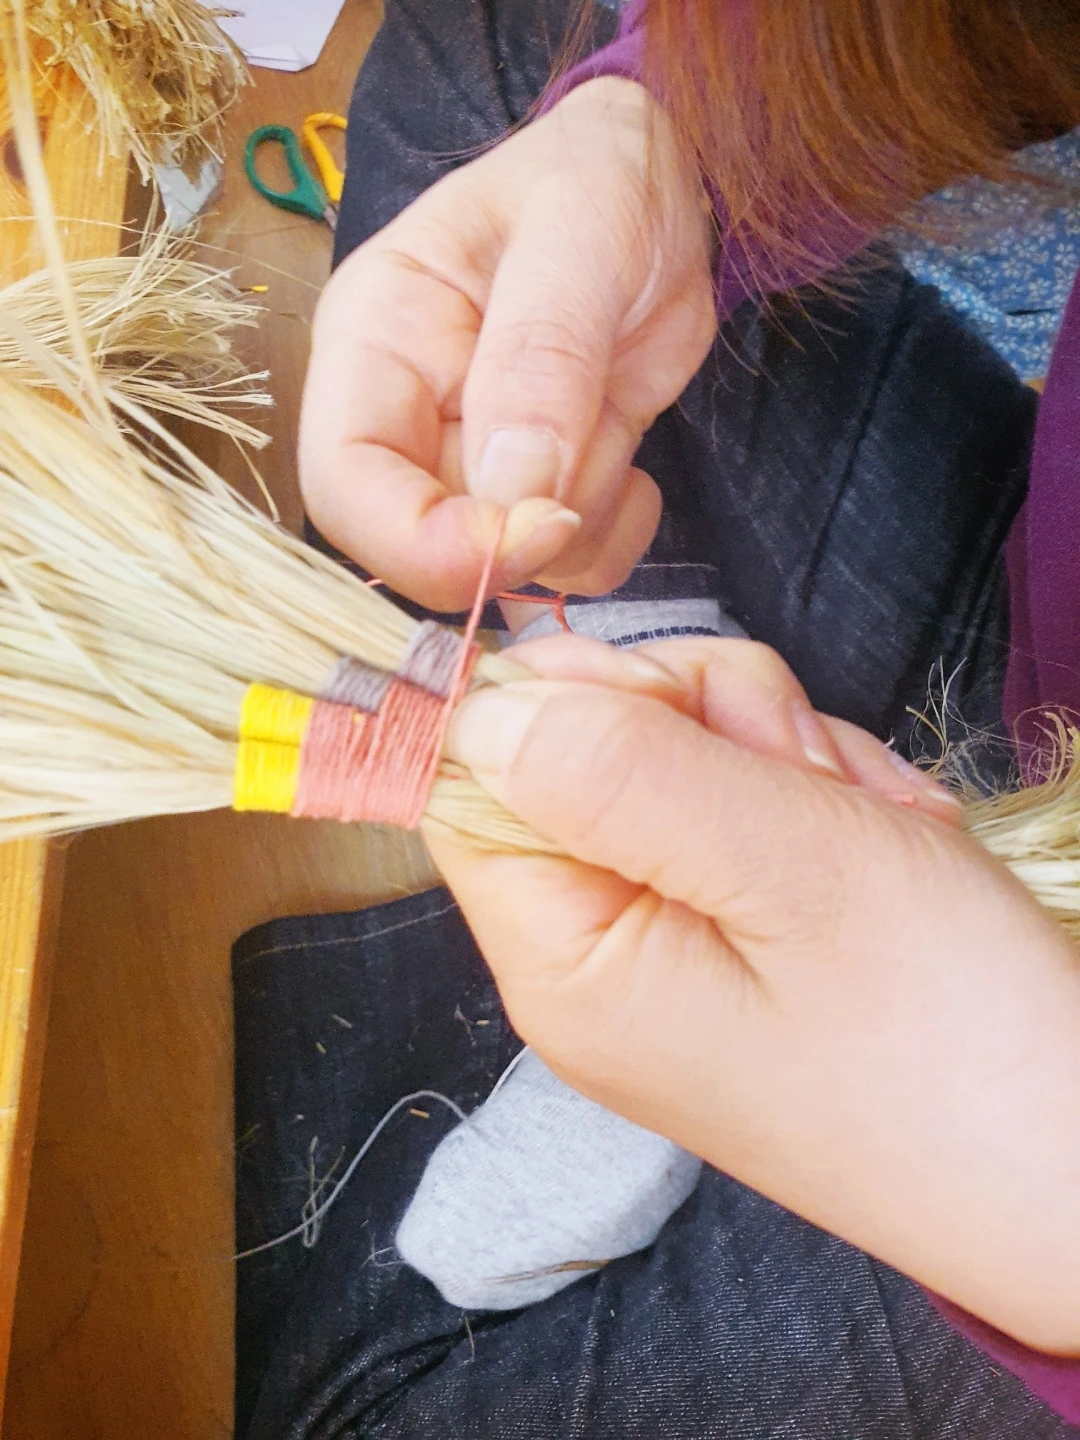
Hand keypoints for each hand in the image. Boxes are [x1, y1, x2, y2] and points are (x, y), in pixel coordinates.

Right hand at [300, 78, 714, 611]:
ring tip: (615, 412)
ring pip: (505, 566)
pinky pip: (569, 568)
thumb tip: (512, 490)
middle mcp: (405, 415)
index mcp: (375, 339)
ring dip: (581, 520)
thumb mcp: (582, 232)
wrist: (654, 191)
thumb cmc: (600, 180)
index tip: (528, 532)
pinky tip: (636, 457)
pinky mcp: (536, 493)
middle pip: (416, 544)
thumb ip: (542, 355)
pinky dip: (616, 536)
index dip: (420, 540)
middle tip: (597, 468)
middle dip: (512, 539)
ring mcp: (470, 462)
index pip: (343, 482)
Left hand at [425, 635, 1079, 1353]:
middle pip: (586, 747)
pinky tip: (889, 845)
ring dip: (787, 755)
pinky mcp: (755, 931)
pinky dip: (828, 794)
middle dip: (706, 722)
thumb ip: (624, 771)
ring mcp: (683, 940)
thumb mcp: (788, 868)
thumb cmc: (952, 1028)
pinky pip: (755, 800)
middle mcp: (604, 954)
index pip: (474, 780)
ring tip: (871, 831)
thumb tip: (478, 711)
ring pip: (685, 754)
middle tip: (806, 782)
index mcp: (566, 960)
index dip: (564, 705)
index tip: (678, 707)